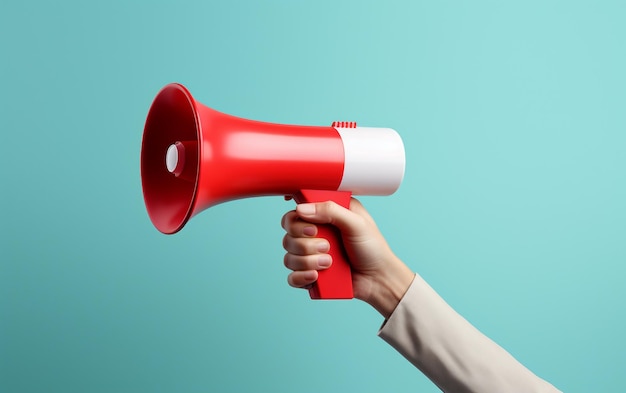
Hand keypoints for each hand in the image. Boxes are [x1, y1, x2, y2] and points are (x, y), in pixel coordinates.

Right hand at [281, 198, 413, 317]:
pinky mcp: (310, 274)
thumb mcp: (356, 222)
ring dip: (307, 261)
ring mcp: (311, 255)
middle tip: (327, 246)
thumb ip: (331, 210)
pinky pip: (292, 277)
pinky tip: (316, 276)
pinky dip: (301, 277)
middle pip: (289, 234)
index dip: (296, 218)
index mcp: (325, 215)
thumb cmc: (372, 248)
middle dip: (305, 243)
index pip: (296, 211)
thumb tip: (301, 209)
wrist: (379, 279)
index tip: (312, 228)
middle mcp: (315, 233)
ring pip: (289, 256)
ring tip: (329, 263)